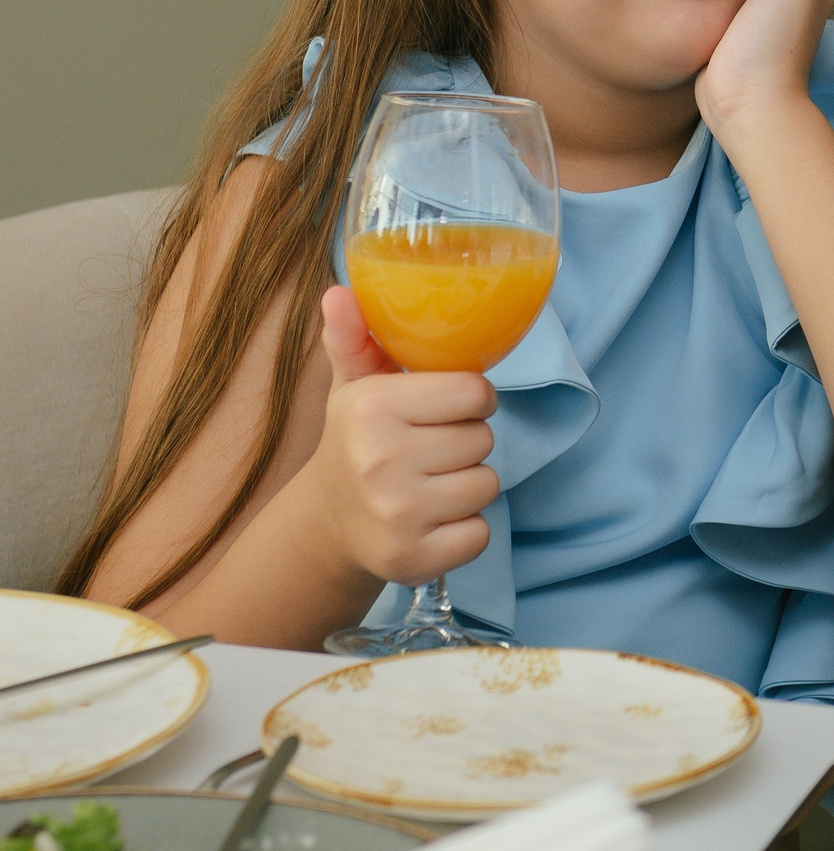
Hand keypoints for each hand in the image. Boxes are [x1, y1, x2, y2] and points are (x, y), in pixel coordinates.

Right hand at [299, 287, 499, 586]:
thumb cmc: (359, 441)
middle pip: (484, 439)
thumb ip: (356, 337)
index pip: (476, 392)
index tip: (441, 410)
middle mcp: (379, 460)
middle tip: (426, 451)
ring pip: (487, 484)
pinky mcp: (412, 560)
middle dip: (464, 443)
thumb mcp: (355, 386)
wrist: (328, 522)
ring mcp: (396, 514)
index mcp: (371, 407)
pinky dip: (465, 530)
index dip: (468, 400)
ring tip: (427, 484)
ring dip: (468, 485)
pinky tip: (431, 521)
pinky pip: (480, 534)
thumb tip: (339, 291)